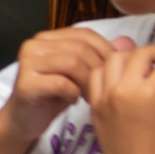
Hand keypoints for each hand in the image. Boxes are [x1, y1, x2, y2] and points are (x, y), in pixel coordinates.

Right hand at [2, 26, 121, 144]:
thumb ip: (100, 56)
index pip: (84, 34)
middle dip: (97, 70)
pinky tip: (72, 101)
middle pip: (79, 49)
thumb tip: (129, 43)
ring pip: (71, 63)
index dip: (105, 51)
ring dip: (87, 83)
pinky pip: (61, 83)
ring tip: (90, 96)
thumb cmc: (54, 95)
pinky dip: (73, 94)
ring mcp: (27, 62)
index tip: (115, 72)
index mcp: (47, 38)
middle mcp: (34, 45)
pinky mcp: (26, 83)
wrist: (26, 119)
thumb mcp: (80, 74)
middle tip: (103, 89)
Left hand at [87, 43, 154, 153]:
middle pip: (141, 53)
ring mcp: (106, 94)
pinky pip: (97, 74)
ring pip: (115, 58)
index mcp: (152, 93)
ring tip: (145, 66)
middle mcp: (125, 89)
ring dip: (132, 57)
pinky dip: (109, 69)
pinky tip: (123, 75)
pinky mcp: (94, 102)